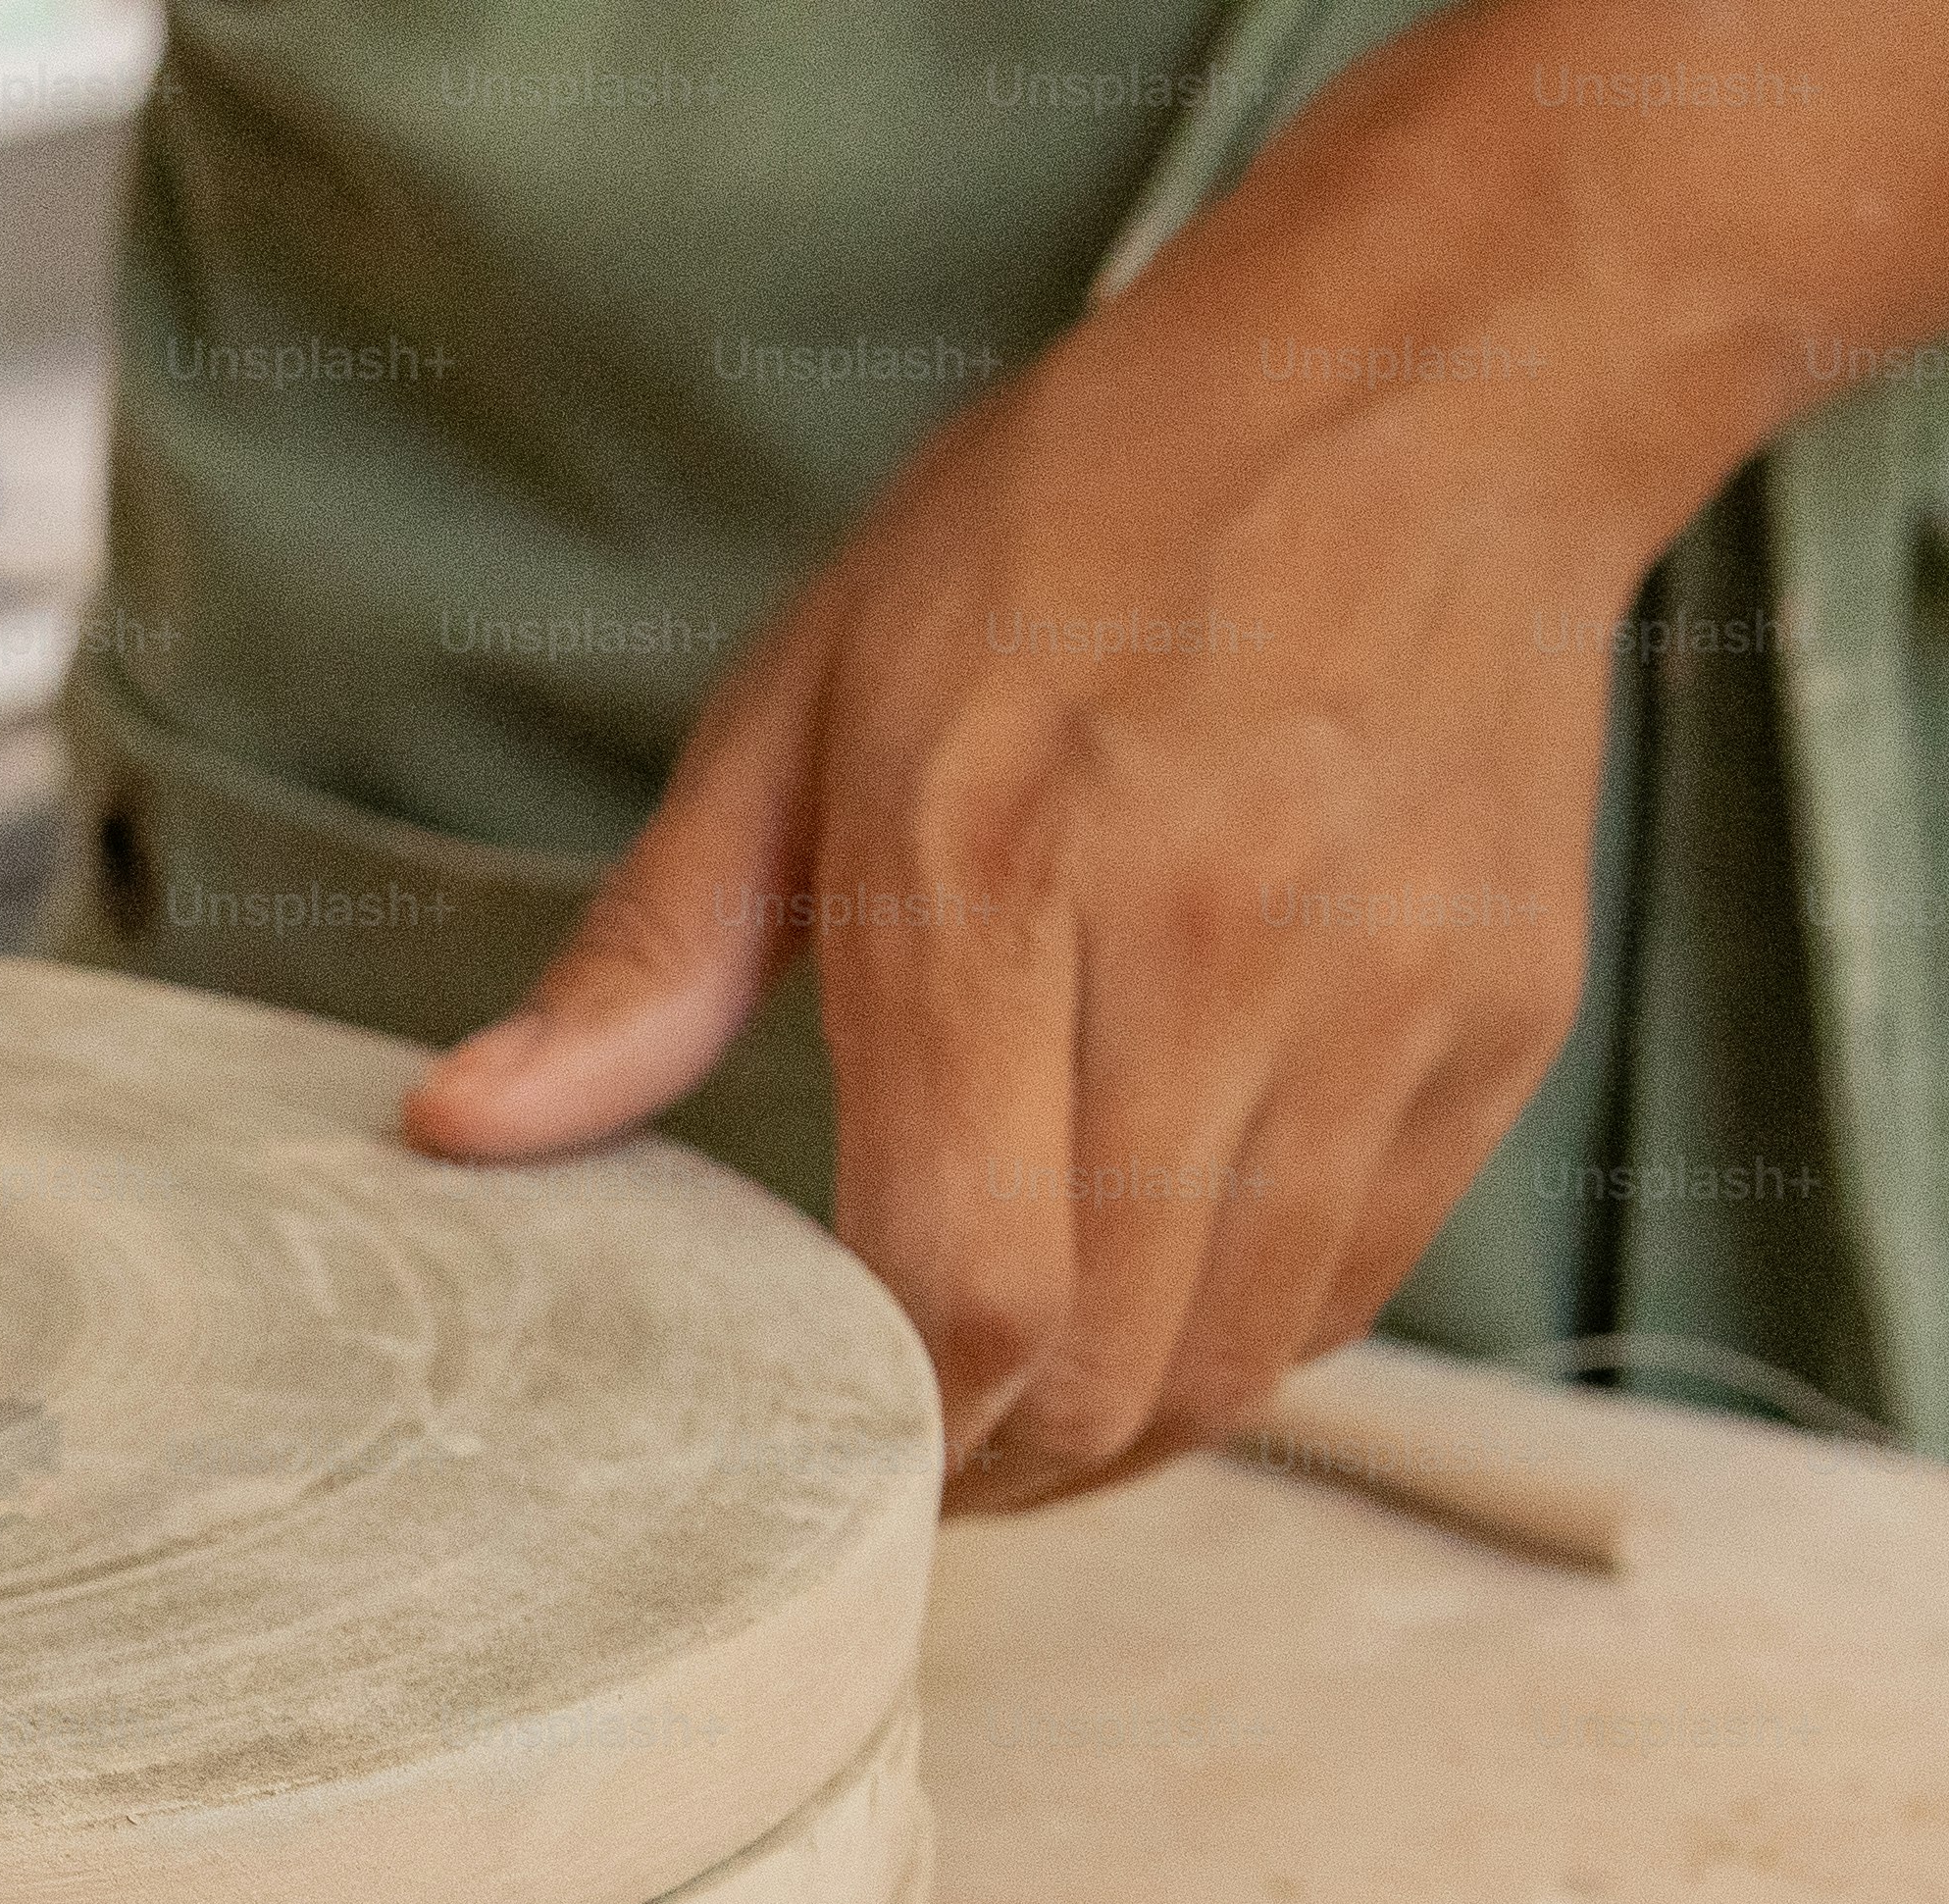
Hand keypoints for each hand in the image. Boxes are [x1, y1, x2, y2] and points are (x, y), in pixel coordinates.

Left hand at [400, 325, 1641, 1510]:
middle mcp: (1213, 951)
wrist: (1432, 381)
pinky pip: (1359, 1281)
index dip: (887, 1414)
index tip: (821, 1431)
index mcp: (1002, 873)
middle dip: (991, 1463)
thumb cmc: (1076, 530)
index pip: (958, 1275)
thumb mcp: (804, 700)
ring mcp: (1382, 997)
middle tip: (906, 1457)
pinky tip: (1153, 1309)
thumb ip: (651, 955)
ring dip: (1114, 1436)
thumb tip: (462, 1130)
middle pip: (1104, 1363)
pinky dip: (1244, 1347)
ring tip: (1018, 1417)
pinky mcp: (1499, 1020)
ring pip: (1240, 1358)